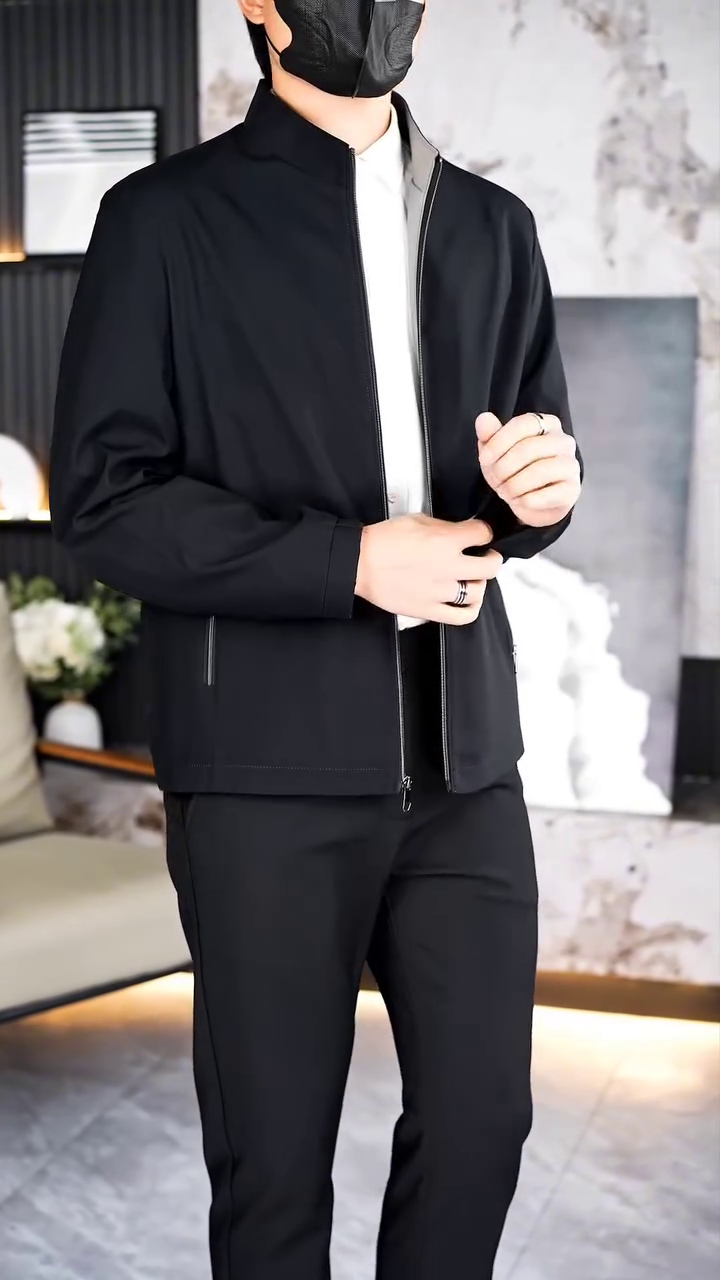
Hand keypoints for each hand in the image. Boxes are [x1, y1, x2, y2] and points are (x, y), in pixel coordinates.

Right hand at [355, 513, 502, 625]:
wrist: (360, 563)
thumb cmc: (383, 541)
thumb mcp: (417, 520)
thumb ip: (444, 527)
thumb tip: (460, 532)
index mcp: (446, 541)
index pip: (484, 534)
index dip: (484, 532)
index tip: (480, 535)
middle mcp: (448, 566)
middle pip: (490, 566)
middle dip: (492, 558)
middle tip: (486, 556)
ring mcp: (441, 591)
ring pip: (479, 591)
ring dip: (479, 583)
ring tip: (472, 578)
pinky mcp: (430, 610)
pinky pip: (463, 616)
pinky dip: (472, 609)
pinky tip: (469, 601)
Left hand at [476, 412, 580, 526]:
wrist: (531, 503)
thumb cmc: (514, 471)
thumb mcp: (496, 453)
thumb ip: (489, 435)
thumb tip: (483, 418)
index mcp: (546, 424)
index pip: (523, 424)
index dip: (499, 441)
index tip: (484, 459)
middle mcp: (563, 441)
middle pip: (529, 448)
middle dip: (504, 468)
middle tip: (495, 482)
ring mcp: (571, 465)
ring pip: (539, 471)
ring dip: (514, 485)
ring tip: (505, 493)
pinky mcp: (572, 489)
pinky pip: (547, 495)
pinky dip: (526, 500)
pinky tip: (520, 501)